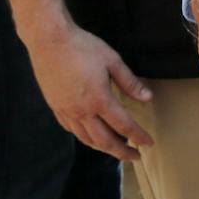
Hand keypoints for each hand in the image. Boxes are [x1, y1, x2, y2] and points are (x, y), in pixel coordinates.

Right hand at [24, 23, 152, 161]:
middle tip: (135, 157)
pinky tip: (91, 135)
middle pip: (104, 140)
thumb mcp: (113, 61)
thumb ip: (130, 83)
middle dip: (121, 151)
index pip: (124, 125)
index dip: (138, 136)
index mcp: (100, 99)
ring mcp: (66, 111)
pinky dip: (85, 137)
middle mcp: (82, 111)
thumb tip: (147, 98)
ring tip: (116, 149)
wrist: (49, 42)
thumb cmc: (83, 47)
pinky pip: (71, 129)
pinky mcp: (55, 107)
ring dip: (103, 147)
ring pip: (86, 139)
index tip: (149, 144)